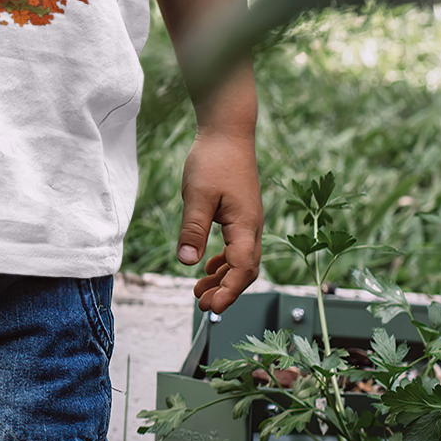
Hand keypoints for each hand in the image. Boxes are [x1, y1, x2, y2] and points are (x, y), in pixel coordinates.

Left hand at [177, 128, 262, 314]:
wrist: (228, 133)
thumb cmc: (214, 160)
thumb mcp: (197, 196)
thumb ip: (193, 230)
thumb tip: (187, 262)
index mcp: (245, 225)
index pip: (242, 269)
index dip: (228, 291)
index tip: (211, 307)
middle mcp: (252, 226)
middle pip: (245, 270)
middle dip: (225, 290)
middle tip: (202, 304)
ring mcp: (248, 221)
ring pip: (241, 260)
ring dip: (223, 278)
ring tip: (199, 291)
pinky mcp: (241, 215)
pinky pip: (237, 247)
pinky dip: (224, 262)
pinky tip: (208, 267)